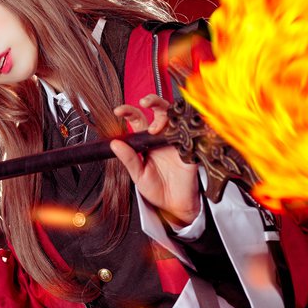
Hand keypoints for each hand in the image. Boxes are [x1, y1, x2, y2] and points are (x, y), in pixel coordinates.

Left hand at [111, 95, 200, 228]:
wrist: (174, 206)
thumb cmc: (156, 190)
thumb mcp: (138, 175)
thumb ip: (129, 159)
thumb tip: (115, 144)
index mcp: (146, 141)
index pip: (138, 120)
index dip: (129, 112)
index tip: (118, 111)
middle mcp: (162, 137)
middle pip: (159, 110)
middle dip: (153, 101)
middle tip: (144, 103)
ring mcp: (178, 141)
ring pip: (176, 117)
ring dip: (166, 115)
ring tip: (156, 127)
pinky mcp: (191, 149)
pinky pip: (192, 133)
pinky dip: (189, 127)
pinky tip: (179, 131)